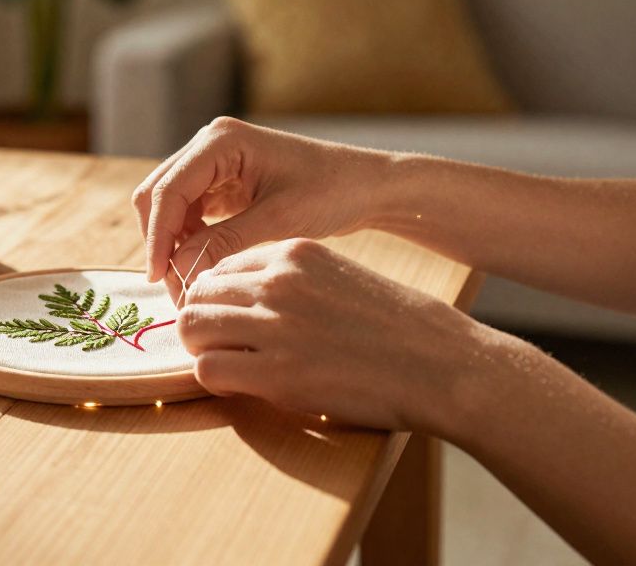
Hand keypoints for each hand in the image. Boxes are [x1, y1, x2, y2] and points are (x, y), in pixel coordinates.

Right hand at [132, 117, 391, 304]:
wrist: (366, 186)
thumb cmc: (332, 192)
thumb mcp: (280, 220)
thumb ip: (226, 242)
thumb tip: (179, 271)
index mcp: (222, 141)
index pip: (169, 190)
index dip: (158, 235)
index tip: (159, 276)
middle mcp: (210, 144)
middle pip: (158, 194)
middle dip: (161, 241)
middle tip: (175, 287)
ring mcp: (213, 162)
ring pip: (168, 206)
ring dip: (173, 243)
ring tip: (190, 283)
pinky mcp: (221, 183)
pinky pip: (188, 212)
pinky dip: (188, 240)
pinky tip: (202, 265)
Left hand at [178, 239, 489, 431]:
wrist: (443, 365)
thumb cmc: (399, 327)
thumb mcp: (339, 276)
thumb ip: (291, 281)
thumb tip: (243, 301)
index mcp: (294, 252)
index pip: (220, 264)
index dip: (216, 295)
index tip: (227, 317)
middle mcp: (278, 282)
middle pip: (197, 292)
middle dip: (201, 319)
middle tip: (217, 344)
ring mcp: (275, 325)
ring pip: (192, 326)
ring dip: (201, 348)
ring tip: (226, 363)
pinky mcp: (277, 373)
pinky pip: (208, 370)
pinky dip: (215, 378)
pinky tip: (241, 384)